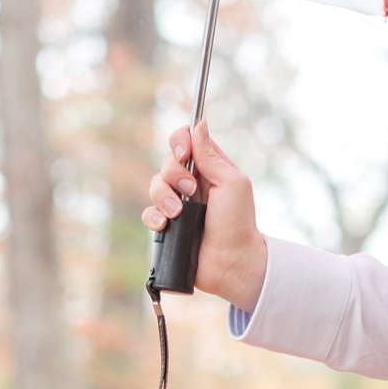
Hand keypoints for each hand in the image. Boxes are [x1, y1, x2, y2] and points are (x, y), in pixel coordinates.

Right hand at [143, 121, 267, 313]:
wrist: (231, 263)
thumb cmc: (238, 223)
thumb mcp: (232, 183)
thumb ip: (211, 156)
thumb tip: (198, 125)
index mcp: (209, 168)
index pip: (186, 141)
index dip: (179, 142)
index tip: (183, 154)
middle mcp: (192, 183)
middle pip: (166, 162)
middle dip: (174, 174)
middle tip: (191, 191)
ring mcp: (178, 204)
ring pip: (155, 186)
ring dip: (164, 197)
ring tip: (179, 214)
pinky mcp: (168, 226)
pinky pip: (148, 213)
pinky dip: (154, 217)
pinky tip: (166, 224)